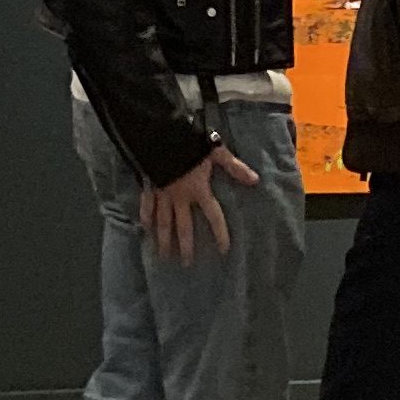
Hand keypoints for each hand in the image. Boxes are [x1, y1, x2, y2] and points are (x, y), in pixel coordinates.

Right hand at [140, 145, 257, 261]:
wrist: (161, 135)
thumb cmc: (190, 143)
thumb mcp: (216, 152)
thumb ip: (234, 167)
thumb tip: (255, 180)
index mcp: (199, 190)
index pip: (213, 216)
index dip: (219, 234)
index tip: (223, 250)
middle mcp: (181, 197)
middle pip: (184, 227)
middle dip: (186, 246)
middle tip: (186, 264)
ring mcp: (163, 194)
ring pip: (163, 222)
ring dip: (164, 240)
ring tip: (164, 256)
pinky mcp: (149, 188)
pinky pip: (147, 206)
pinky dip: (145, 217)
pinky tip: (144, 229)